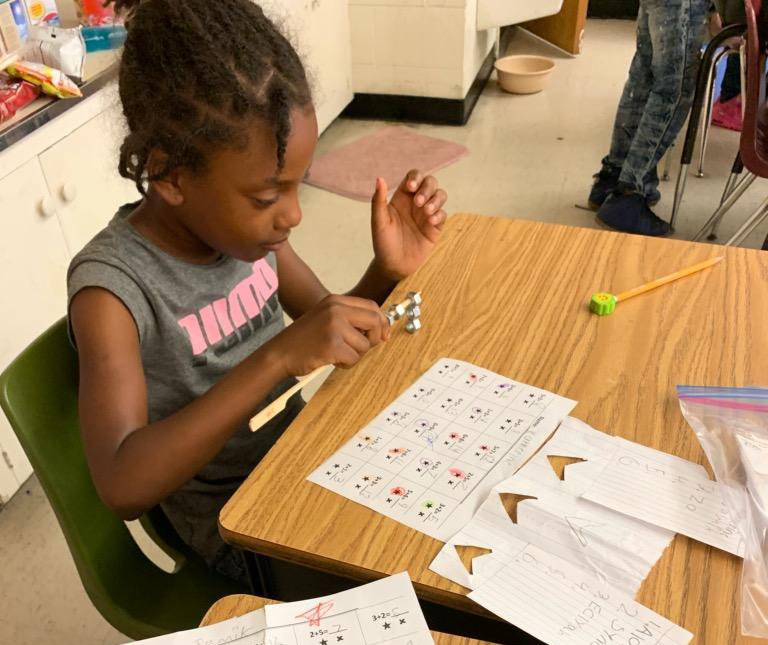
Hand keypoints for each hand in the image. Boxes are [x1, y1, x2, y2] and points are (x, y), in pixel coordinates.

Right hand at [269, 295, 389, 375]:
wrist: (279, 353)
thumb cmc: (305, 340)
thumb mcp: (327, 319)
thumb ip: (351, 320)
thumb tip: (383, 331)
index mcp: (335, 300)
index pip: (372, 306)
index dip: (382, 322)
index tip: (383, 336)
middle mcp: (335, 309)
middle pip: (375, 321)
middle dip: (374, 338)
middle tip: (360, 348)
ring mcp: (333, 326)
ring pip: (365, 345)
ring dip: (355, 355)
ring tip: (336, 354)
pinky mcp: (332, 345)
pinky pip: (354, 358)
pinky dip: (346, 364)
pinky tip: (331, 360)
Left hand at [371, 170, 447, 279]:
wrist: (394, 266)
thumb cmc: (383, 244)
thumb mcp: (379, 222)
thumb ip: (378, 201)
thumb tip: (379, 178)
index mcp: (402, 197)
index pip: (413, 177)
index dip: (415, 177)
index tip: (410, 187)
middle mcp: (416, 203)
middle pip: (429, 182)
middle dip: (427, 188)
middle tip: (418, 202)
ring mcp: (427, 214)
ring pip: (440, 195)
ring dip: (436, 199)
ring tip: (427, 211)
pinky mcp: (436, 227)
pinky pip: (443, 213)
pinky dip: (439, 214)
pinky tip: (430, 222)